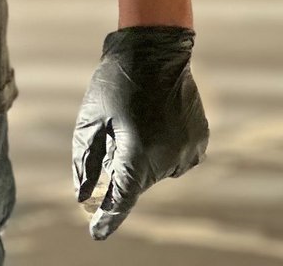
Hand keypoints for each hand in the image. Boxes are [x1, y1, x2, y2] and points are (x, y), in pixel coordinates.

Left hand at [72, 23, 208, 240]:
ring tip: (135, 121)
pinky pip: (177, 158)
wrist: (155, 48)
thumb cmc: (115, 81)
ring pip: (157, 171)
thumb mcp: (91, 119)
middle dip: (121, 169)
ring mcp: (188, 150)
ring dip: (142, 158)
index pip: (121, 200)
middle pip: (137, 182)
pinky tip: (155, 122)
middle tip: (115, 131)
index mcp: (139, 153)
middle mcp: (168, 157)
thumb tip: (82, 194)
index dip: (107, 219)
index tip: (96, 234)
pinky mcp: (200, 139)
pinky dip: (162, 149)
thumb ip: (86, 160)